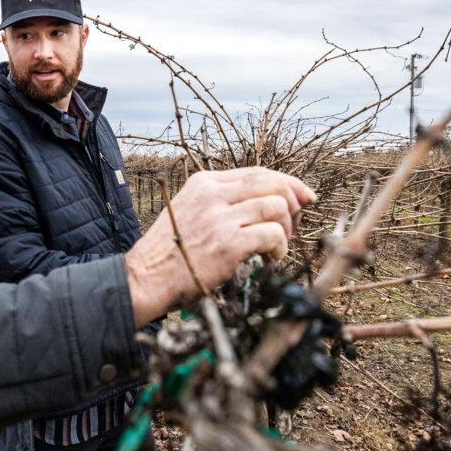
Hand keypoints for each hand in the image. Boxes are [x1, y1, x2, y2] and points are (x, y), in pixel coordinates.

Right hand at [125, 167, 316, 324]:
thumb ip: (220, 201)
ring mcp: (221, 218)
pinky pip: (273, 235)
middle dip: (293, 203)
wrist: (146, 278)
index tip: (304, 195)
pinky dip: (280, 248)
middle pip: (273, 184)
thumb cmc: (168, 251)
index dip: (287, 182)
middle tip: (292, 225)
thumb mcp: (189, 210)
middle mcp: (213, 195)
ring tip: (275, 247)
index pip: (257, 173)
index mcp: (204, 183)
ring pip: (277, 208)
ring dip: (286, 230)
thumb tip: (266, 201)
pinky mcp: (229, 243)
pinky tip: (271, 258)